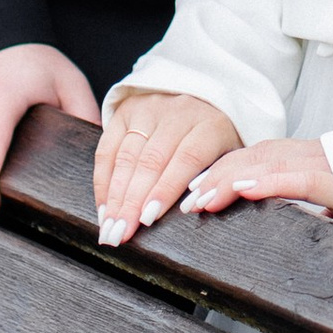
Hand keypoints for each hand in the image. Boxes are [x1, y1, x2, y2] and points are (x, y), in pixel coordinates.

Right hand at [90, 92, 240, 245]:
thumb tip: (196, 207)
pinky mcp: (126, 111)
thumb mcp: (230, 156)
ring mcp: (149, 110)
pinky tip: (104, 208)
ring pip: (127, 157)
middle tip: (121, 233)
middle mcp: (178, 114)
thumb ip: (217, 180)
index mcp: (210, 125)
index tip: (149, 218)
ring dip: (115, 196)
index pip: (187, 158)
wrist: (203, 99)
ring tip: (110, 227)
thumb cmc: (216, 140)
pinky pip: (108, 149)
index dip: (166, 189)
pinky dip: (103, 181)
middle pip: (151, 161)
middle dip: (133, 202)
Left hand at [162, 136, 332, 227]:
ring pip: (267, 162)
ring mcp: (328, 163)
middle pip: (252, 157)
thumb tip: (294, 229)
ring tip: (201, 199)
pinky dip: (268, 180)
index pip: (256, 158)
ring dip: (229, 180)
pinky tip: (243, 190)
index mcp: (312, 161)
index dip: (223, 171)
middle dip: (214, 178)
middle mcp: (315, 156)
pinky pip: (299, 176)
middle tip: (183, 203)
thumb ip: (317, 214)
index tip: (195, 191)